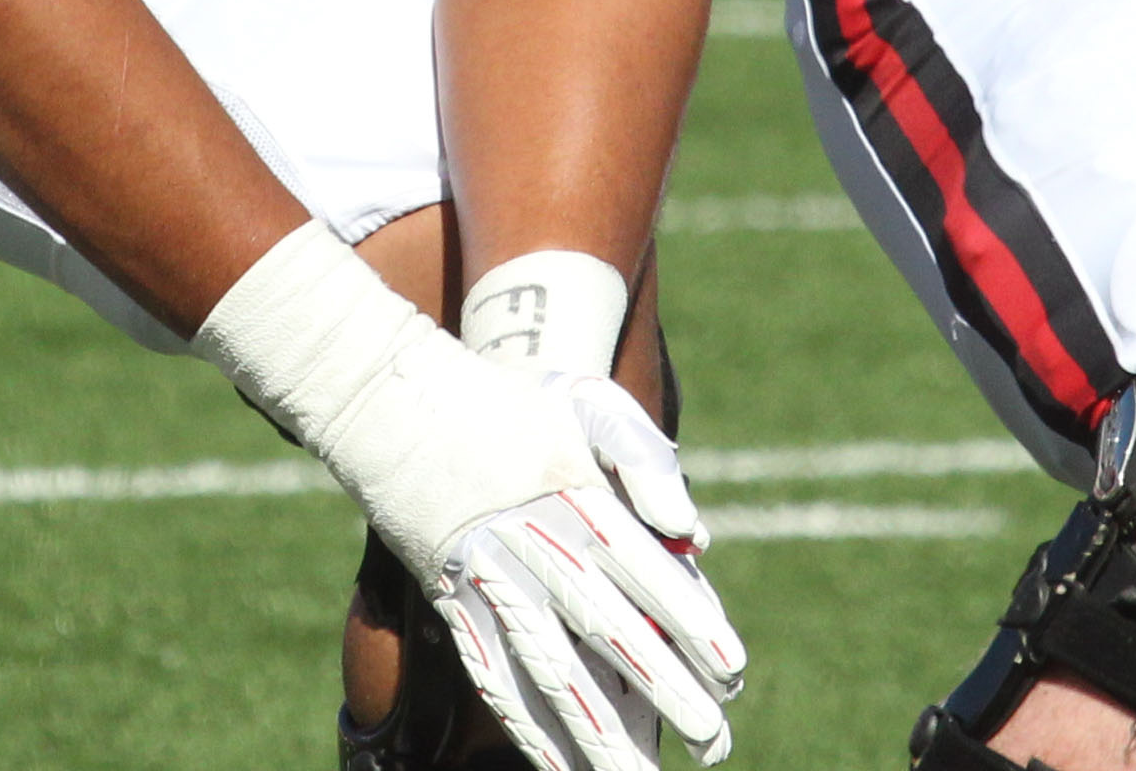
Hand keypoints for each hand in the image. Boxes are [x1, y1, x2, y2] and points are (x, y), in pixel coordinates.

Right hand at [197, 224, 746, 770]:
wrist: (401, 402)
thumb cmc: (511, 402)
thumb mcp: (586, 401)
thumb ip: (646, 459)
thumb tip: (698, 533)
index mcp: (577, 498)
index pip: (648, 573)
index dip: (692, 625)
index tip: (734, 671)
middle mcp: (534, 547)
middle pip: (607, 634)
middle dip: (664, 693)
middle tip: (714, 743)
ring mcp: (488, 581)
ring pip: (549, 672)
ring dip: (597, 733)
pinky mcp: (453, 606)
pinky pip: (494, 678)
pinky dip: (529, 728)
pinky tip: (563, 768)